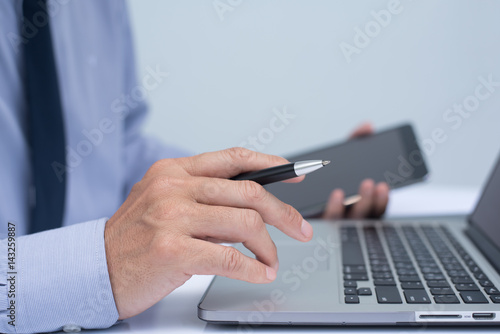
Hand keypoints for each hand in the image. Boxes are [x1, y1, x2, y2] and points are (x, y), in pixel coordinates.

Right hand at [104, 148, 311, 318]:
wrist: (94, 267)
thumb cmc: (135, 237)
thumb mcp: (163, 201)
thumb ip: (202, 194)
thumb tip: (251, 201)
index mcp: (174, 171)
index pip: (234, 158)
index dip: (271, 163)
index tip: (296, 173)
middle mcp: (174, 187)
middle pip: (249, 192)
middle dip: (283, 214)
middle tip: (301, 230)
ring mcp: (172, 217)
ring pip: (245, 224)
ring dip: (269, 248)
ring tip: (272, 262)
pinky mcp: (172, 250)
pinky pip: (230, 259)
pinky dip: (253, 269)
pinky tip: (259, 275)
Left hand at [322, 123, 388, 218]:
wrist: (300, 183)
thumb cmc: (330, 172)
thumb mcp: (344, 156)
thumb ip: (356, 141)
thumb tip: (368, 126)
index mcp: (361, 201)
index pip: (377, 205)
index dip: (383, 199)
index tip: (383, 186)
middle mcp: (351, 214)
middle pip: (364, 213)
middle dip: (368, 199)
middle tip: (368, 183)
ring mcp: (335, 219)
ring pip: (347, 218)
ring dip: (347, 204)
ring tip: (346, 189)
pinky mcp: (320, 220)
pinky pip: (329, 219)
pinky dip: (333, 207)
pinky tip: (334, 196)